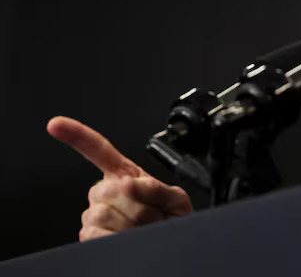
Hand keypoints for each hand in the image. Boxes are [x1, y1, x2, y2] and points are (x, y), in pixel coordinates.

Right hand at [47, 116, 192, 240]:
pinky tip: (128, 238)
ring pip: (105, 214)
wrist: (170, 245)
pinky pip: (96, 234)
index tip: (56, 124)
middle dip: (140, 206)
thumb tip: (128, 184)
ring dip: (133, 224)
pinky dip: (117, 238)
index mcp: (124, 174)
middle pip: (112, 191)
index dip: (78, 136)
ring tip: (145, 228)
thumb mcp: (175, 200)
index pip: (99, 150)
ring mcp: (94, 213)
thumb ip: (157, 188)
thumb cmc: (171, 221)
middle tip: (154, 215)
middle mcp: (104, 191)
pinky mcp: (89, 234)